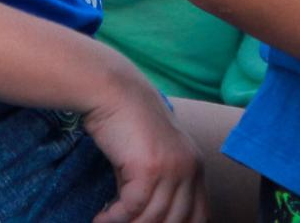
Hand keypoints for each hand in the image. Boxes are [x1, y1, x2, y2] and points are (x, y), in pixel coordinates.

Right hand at [81, 60, 206, 222]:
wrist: (113, 89)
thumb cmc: (126, 120)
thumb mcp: (151, 155)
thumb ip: (159, 185)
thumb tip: (146, 219)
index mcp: (195, 165)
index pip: (199, 215)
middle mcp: (189, 168)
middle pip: (176, 220)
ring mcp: (172, 168)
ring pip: (153, 217)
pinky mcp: (149, 168)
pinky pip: (133, 207)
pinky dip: (114, 217)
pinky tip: (100, 217)